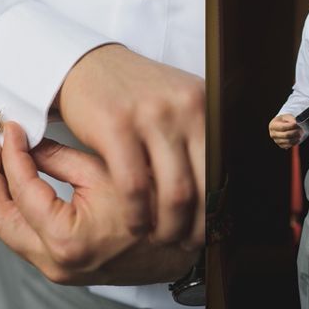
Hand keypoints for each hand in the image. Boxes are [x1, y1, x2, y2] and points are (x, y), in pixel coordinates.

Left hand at [0, 121, 196, 284]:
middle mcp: (55, 262)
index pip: (21, 188)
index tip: (11, 128)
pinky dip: (13, 206)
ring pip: (6, 229)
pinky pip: (22, 236)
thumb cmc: (153, 206)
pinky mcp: (59, 268)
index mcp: (67, 238)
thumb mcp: (106, 171)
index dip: (11, 152)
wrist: (180, 249)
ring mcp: (55, 270)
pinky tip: (14, 180)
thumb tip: (25, 140)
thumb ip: (58, 157)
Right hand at [57, 44, 204, 249]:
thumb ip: (198, 136)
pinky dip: (137, 214)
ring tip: (160, 238)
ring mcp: (151, 115)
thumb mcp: (175, 104)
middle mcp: (185, 107)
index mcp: (204, 105)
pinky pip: (134, 186)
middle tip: (187, 243)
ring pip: (174, 192)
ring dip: (168, 226)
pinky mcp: (117, 126)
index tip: (212, 229)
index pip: (224, 169)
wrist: (85, 65)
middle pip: (205, 186)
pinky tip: (134, 224)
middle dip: (199, 225)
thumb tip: (224, 186)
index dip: (221, 207)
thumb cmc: (131, 94)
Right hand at [268, 114, 301, 148]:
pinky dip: (295, 143)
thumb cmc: (284, 120)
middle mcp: (273, 134)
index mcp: (273, 125)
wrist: (281, 126)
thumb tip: (296, 123)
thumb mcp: (287, 116)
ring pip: (288, 141)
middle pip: (286, 135)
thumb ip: (291, 119)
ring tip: (300, 134)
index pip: (283, 127)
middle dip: (295, 132)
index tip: (297, 124)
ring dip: (296, 138)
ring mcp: (276, 140)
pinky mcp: (280, 145)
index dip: (291, 126)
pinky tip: (297, 138)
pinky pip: (289, 146)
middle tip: (301, 130)